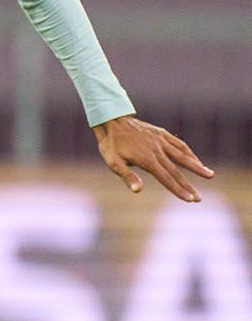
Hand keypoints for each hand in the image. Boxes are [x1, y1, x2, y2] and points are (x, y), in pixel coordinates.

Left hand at [93, 115, 212, 202]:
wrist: (112, 120)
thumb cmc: (111, 145)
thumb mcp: (113, 162)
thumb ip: (127, 176)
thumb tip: (138, 190)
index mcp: (147, 160)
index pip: (166, 178)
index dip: (178, 190)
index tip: (190, 199)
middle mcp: (157, 150)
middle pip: (176, 171)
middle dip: (188, 186)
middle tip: (199, 198)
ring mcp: (161, 141)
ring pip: (183, 156)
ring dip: (197, 166)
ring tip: (209, 175)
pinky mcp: (162, 134)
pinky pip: (179, 144)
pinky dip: (189, 153)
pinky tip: (195, 160)